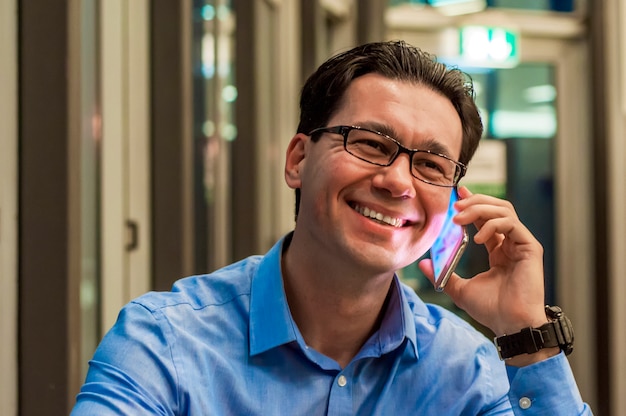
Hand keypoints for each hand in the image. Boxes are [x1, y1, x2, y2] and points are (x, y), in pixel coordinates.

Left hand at [419, 187, 554, 364]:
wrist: (510, 325)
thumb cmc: (491, 309)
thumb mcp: (459, 288)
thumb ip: (442, 274)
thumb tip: (422, 263)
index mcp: (498, 249)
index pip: (486, 217)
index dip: (472, 202)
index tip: (456, 193)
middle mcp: (511, 243)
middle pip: (496, 208)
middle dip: (474, 202)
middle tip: (454, 206)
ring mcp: (521, 244)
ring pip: (504, 210)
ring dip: (480, 209)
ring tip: (460, 219)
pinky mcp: (530, 247)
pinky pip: (511, 224)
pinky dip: (492, 225)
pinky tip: (478, 238)